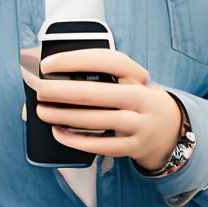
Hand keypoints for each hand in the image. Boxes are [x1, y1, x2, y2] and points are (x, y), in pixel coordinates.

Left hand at [20, 47, 183, 168]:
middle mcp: (142, 98)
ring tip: (42, 112)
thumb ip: (96, 76)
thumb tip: (50, 73)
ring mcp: (140, 124)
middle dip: (64, 91)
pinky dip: (78, 141)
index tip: (48, 64)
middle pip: (99, 93)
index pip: (108, 60)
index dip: (76, 60)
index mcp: (137, 75)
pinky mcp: (134, 146)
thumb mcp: (126, 82)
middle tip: (39, 90)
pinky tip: (59, 133)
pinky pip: (103, 145)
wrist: (169, 129)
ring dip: (67, 116)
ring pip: (100, 120)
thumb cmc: (134, 99)